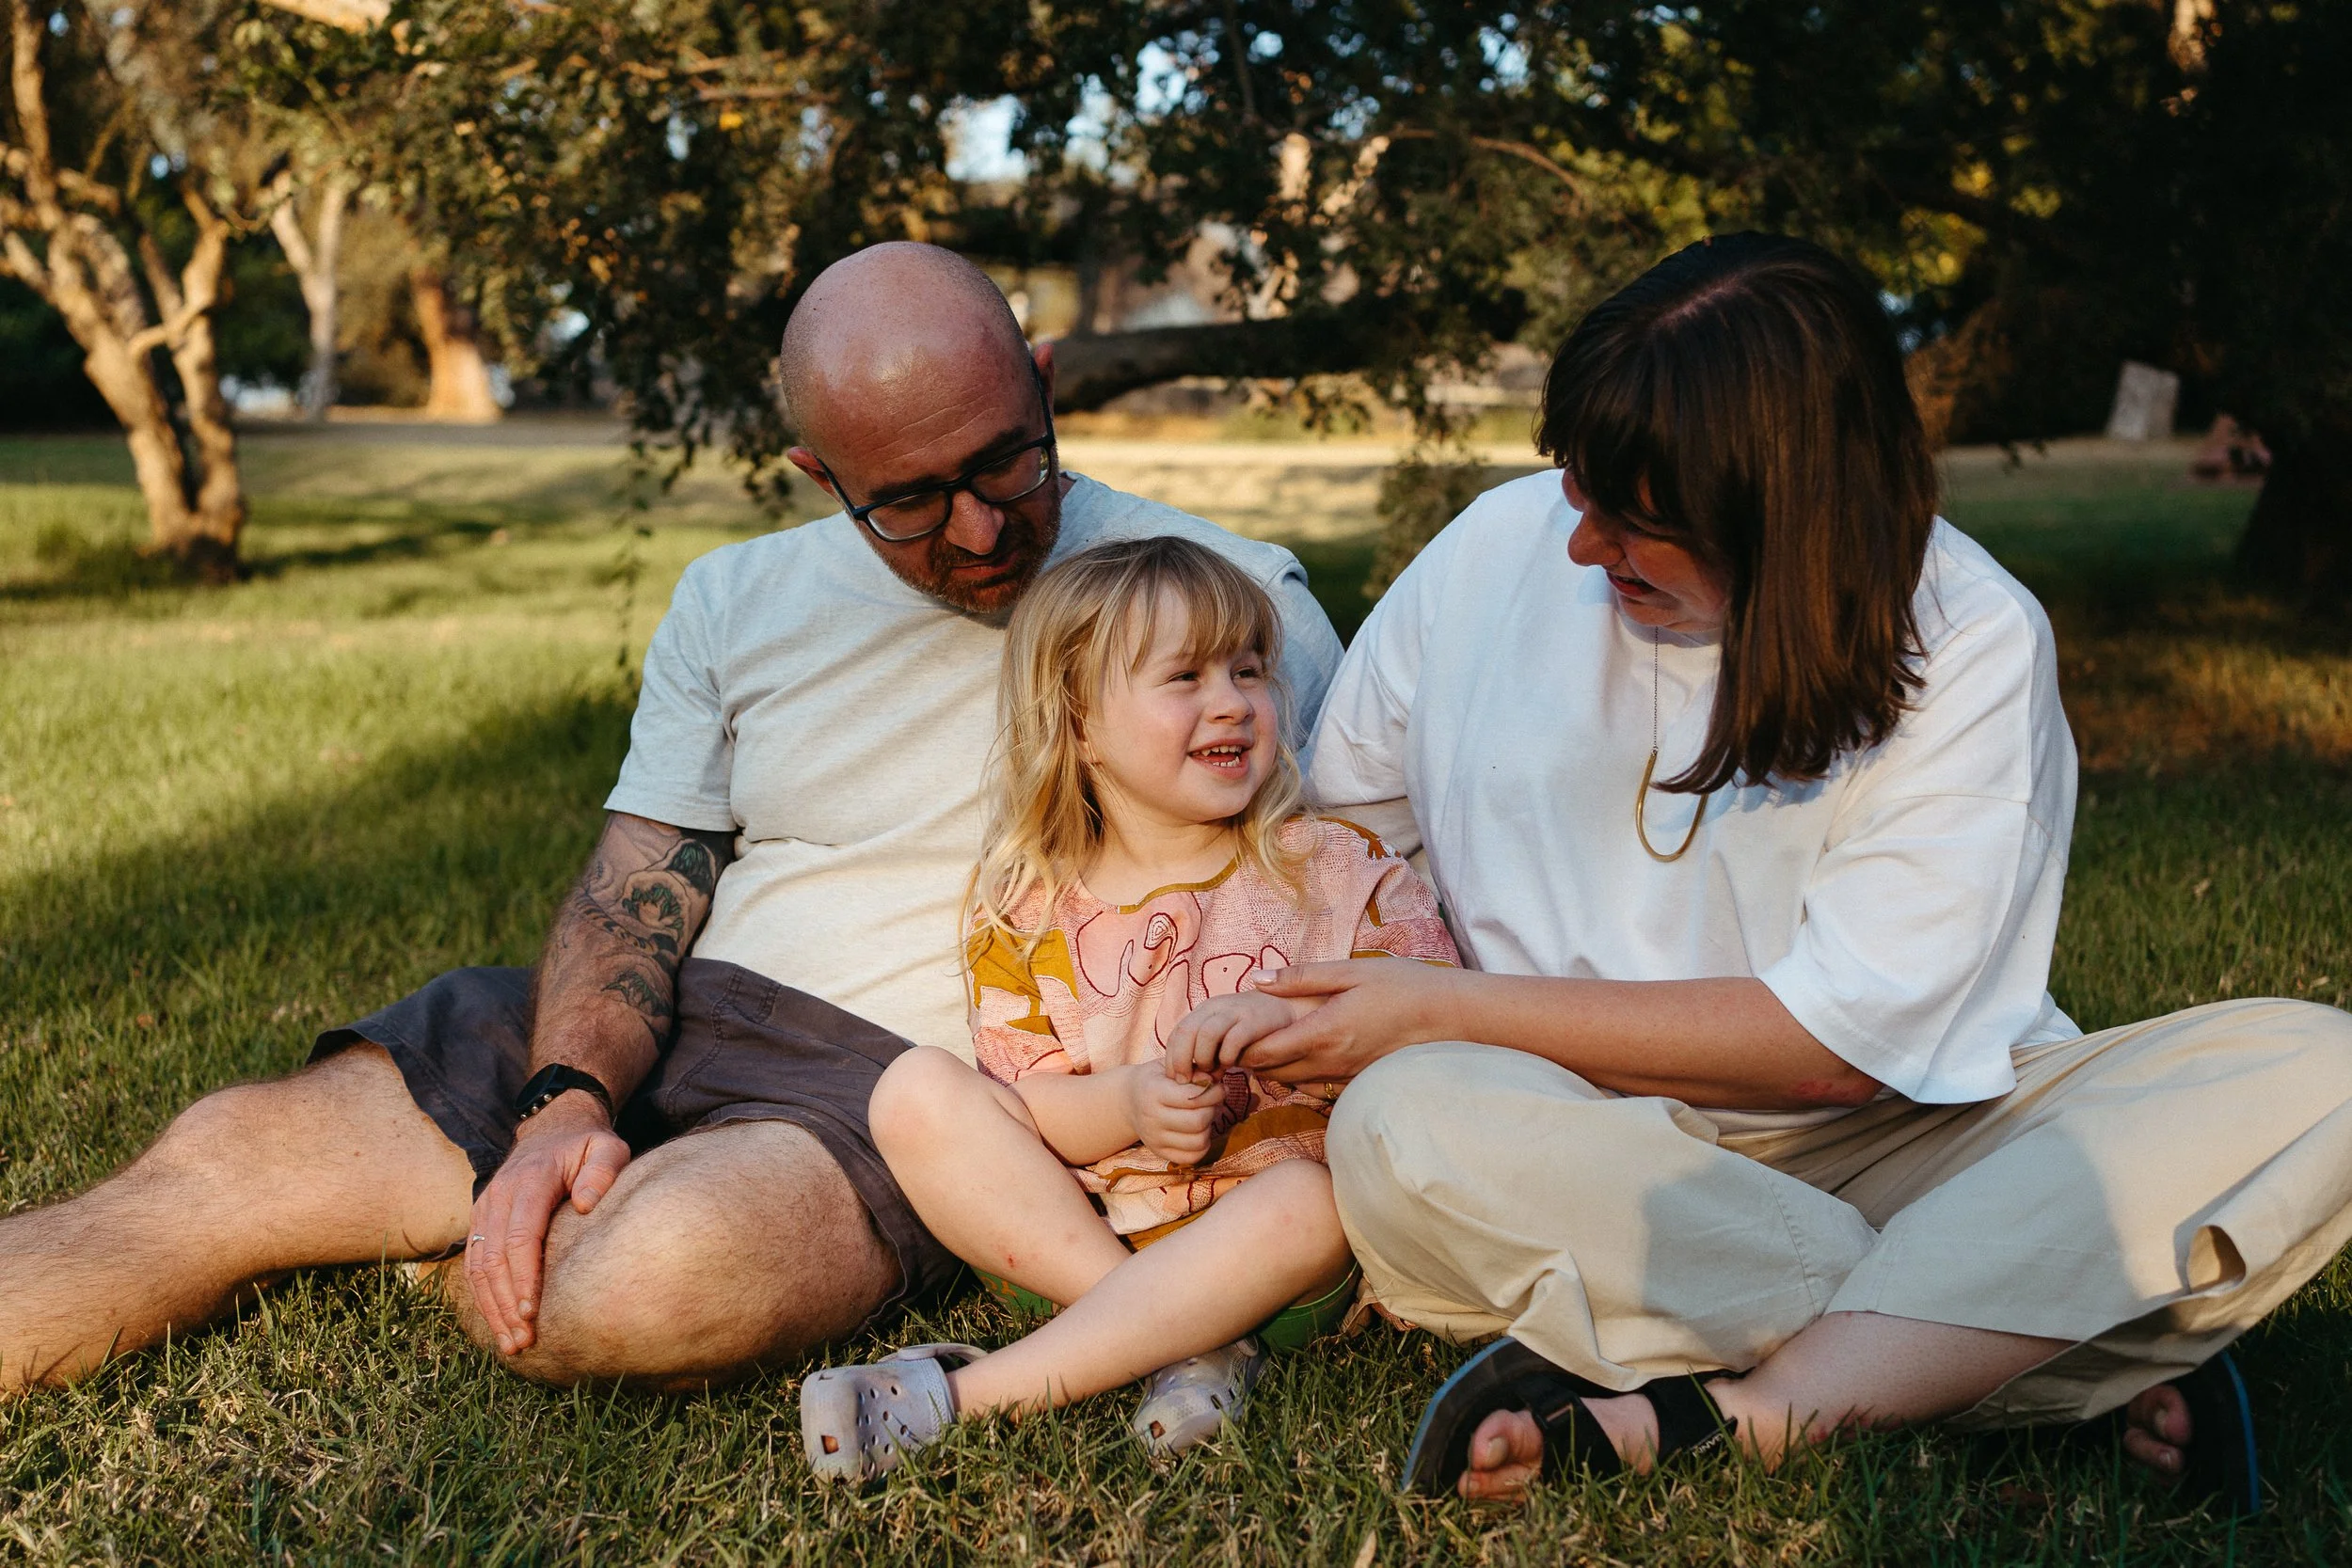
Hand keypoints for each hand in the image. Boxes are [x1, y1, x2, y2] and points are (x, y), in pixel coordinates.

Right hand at [465, 1092, 628, 1354]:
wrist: (552, 1129)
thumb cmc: (586, 1145)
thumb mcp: (606, 1146)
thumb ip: (601, 1170)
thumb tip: (587, 1204)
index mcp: (529, 1181)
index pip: (520, 1237)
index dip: (523, 1278)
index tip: (532, 1312)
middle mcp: (498, 1197)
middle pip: (494, 1260)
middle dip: (506, 1305)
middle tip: (523, 1342)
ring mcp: (484, 1209)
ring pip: (478, 1267)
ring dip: (492, 1308)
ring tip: (511, 1344)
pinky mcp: (481, 1221)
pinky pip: (474, 1264)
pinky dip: (483, 1296)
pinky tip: (497, 1324)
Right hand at [1121, 1064, 1224, 1165]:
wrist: (1128, 1101)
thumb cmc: (1155, 1079)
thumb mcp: (1169, 1067)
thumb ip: (1192, 1071)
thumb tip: (1213, 1081)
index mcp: (1152, 1092)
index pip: (1193, 1097)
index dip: (1213, 1092)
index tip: (1219, 1088)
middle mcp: (1151, 1118)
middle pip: (1198, 1121)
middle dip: (1212, 1110)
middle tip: (1212, 1102)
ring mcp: (1154, 1139)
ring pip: (1198, 1141)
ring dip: (1209, 1128)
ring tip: (1204, 1116)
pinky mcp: (1159, 1153)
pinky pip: (1192, 1157)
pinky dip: (1202, 1145)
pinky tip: (1198, 1131)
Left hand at [1162, 990, 1314, 1082]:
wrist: (1290, 1008)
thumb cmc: (1255, 1030)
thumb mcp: (1226, 1037)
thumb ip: (1210, 1052)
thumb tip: (1193, 1078)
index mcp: (1206, 1010)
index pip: (1177, 1032)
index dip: (1173, 1058)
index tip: (1177, 1079)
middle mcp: (1216, 1007)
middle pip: (1185, 1032)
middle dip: (1182, 1061)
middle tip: (1188, 1082)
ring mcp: (1235, 1011)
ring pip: (1205, 1034)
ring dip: (1204, 1059)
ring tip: (1212, 1074)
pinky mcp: (1255, 1020)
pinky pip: (1233, 1039)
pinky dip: (1227, 1056)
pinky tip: (1232, 1066)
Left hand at [1237, 958, 1462, 1083]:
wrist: (1446, 1015)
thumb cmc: (1399, 985)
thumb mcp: (1348, 972)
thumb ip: (1300, 979)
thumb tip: (1257, 981)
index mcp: (1323, 1032)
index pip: (1264, 1051)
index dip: (1238, 1046)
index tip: (1227, 1032)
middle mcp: (1329, 1061)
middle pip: (1271, 1072)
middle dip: (1247, 1059)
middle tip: (1234, 1039)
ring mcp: (1344, 1076)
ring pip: (1291, 1081)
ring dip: (1270, 1067)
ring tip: (1259, 1043)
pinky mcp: (1356, 1080)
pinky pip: (1315, 1085)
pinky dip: (1296, 1073)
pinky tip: (1296, 1052)